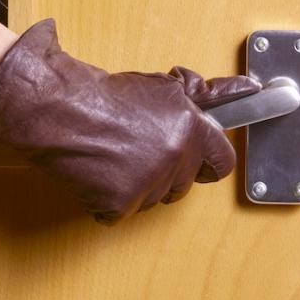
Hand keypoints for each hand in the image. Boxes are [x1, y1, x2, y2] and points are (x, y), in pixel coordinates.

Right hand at [0, 19, 260, 224]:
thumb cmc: (98, 94)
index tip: (194, 158)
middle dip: (163, 171)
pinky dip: (104, 199)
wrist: (51, 107)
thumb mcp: (157, 87)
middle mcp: (174, 155)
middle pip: (182, 184)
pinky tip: (93, 172)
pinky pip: (118, 212)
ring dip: (134, 185)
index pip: (221, 160)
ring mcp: (147, 182)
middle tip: (135, 149)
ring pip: (152, 199)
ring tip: (109, 155)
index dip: (204, 160)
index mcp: (188, 126)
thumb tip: (248, 89)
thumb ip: (203, 94)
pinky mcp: (119, 203)